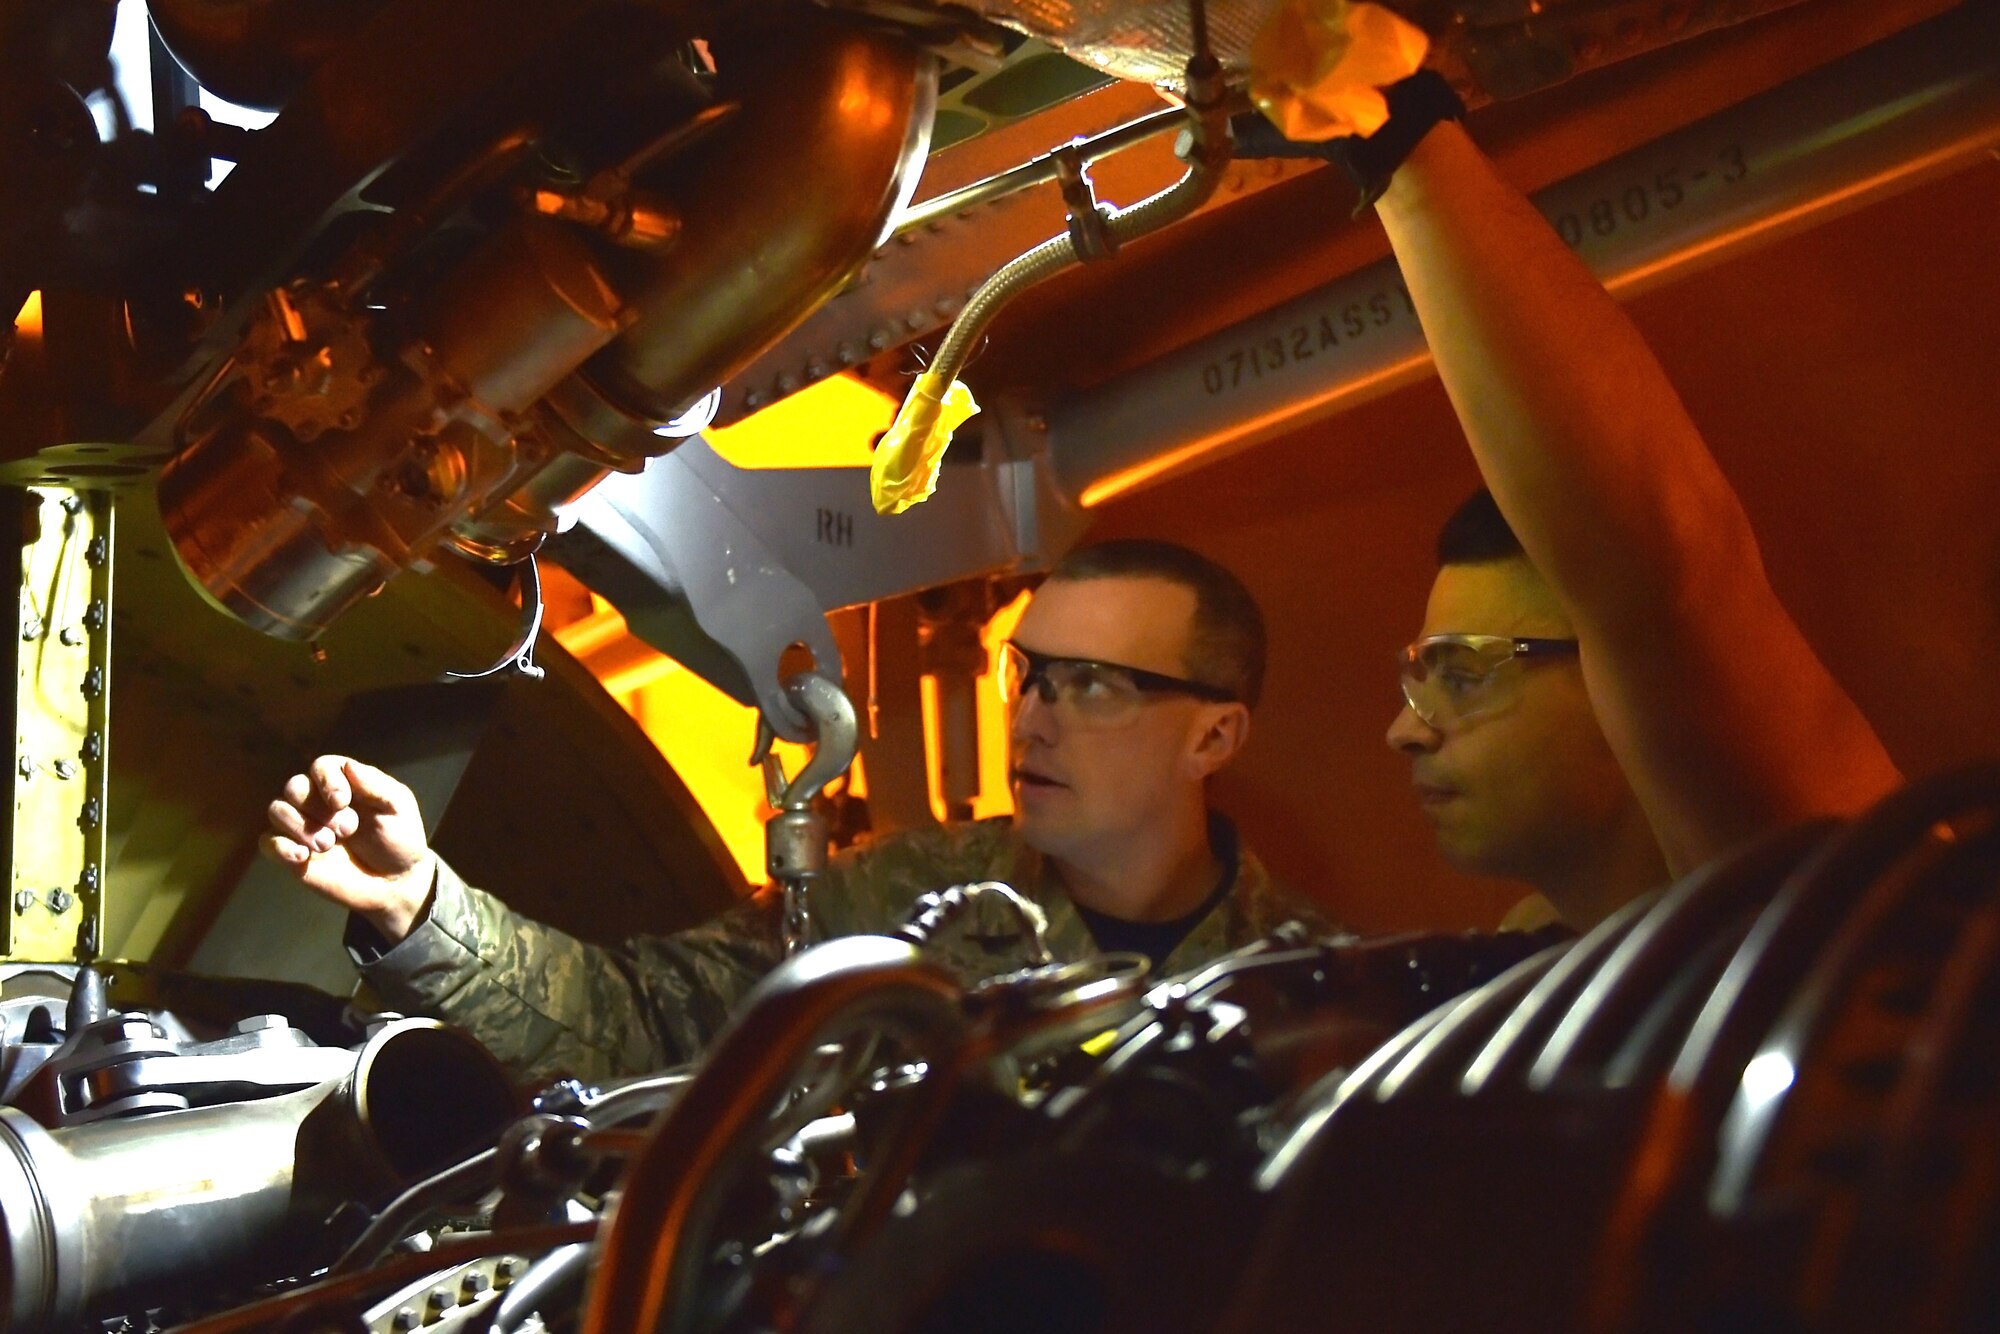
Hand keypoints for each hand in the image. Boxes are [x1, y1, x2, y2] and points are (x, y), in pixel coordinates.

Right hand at [263, 755, 435, 944]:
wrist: (394, 882)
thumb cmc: (399, 839)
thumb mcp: (398, 809)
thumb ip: (377, 786)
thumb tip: (349, 766)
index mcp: (344, 783)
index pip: (321, 766)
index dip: (327, 781)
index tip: (343, 802)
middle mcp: (318, 801)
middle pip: (294, 787)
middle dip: (316, 807)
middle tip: (346, 830)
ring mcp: (303, 827)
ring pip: (277, 810)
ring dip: (299, 826)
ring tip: (328, 845)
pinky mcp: (292, 854)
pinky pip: (267, 842)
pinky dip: (280, 847)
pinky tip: (303, 857)